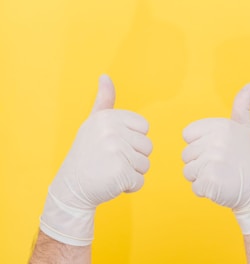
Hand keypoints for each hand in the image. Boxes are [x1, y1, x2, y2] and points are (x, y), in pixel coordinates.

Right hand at [40, 75, 152, 245]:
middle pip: (147, 146)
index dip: (133, 140)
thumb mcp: (92, 124)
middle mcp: (112, 131)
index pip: (144, 127)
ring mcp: (117, 151)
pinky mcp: (121, 173)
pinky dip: (129, 187)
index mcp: (109, 117)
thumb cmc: (86, 154)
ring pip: (145, 164)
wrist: (70, 187)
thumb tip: (105, 76)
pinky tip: (111, 183)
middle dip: (133, 158)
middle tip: (110, 161)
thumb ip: (104, 101)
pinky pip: (140, 181)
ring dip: (131, 172)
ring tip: (110, 171)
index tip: (114, 145)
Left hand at [182, 83, 249, 233]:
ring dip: (201, 177)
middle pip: (186, 155)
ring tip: (222, 175)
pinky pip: (194, 187)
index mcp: (219, 125)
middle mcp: (215, 141)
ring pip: (188, 171)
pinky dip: (206, 191)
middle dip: (200, 163)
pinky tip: (221, 187)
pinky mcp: (210, 181)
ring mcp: (213, 161)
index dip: (199, 145)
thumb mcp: (244, 128)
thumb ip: (242, 106)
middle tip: (222, 165)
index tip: (217, 149)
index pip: (187, 135)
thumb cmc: (248, 158)